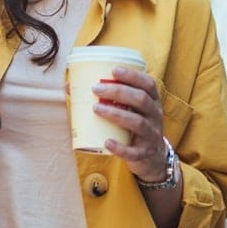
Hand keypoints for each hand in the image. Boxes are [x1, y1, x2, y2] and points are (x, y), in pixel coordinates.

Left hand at [92, 67, 167, 181]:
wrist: (152, 157)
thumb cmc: (134, 126)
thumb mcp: (131, 110)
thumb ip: (108, 97)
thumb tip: (70, 86)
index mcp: (153, 101)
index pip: (148, 83)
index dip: (133, 75)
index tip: (113, 70)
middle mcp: (155, 116)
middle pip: (141, 100)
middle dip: (118, 92)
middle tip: (96, 89)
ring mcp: (151, 135)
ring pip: (137, 122)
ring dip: (116, 114)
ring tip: (96, 109)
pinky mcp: (144, 153)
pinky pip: (133, 151)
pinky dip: (120, 147)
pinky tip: (107, 142)